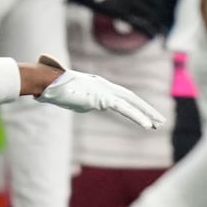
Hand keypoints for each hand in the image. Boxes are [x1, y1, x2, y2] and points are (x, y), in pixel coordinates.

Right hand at [34, 55, 164, 129]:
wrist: (47, 82)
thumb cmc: (51, 87)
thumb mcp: (69, 96)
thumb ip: (82, 99)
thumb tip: (87, 104)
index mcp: (97, 86)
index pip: (121, 96)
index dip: (134, 105)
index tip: (143, 114)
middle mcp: (104, 86)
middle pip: (130, 98)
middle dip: (146, 109)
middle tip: (159, 120)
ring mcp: (104, 90)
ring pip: (131, 102)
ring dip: (146, 113)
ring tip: (158, 124)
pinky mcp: (102, 97)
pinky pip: (124, 108)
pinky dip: (137, 116)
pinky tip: (147, 124)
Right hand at [69, 0, 171, 37]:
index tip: (161, 4)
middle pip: (156, 0)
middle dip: (161, 10)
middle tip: (165, 20)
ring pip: (150, 13)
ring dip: (158, 22)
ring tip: (163, 31)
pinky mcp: (119, 12)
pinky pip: (139, 23)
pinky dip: (148, 30)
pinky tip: (153, 37)